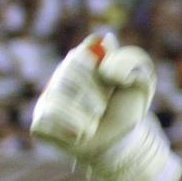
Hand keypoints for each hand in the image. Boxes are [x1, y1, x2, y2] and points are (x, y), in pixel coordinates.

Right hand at [30, 33, 181, 180]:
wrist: (123, 140)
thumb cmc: (128, 107)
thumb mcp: (141, 80)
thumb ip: (130, 60)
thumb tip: (107, 40)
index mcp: (83, 58)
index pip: (84, 50)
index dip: (102, 69)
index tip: (113, 82)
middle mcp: (60, 75)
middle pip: (69, 71)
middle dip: (95, 92)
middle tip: (103, 104)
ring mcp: (47, 99)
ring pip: (59, 96)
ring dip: (86, 113)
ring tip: (94, 119)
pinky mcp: (40, 123)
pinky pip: (48, 119)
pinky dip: (71, 127)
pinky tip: (80, 132)